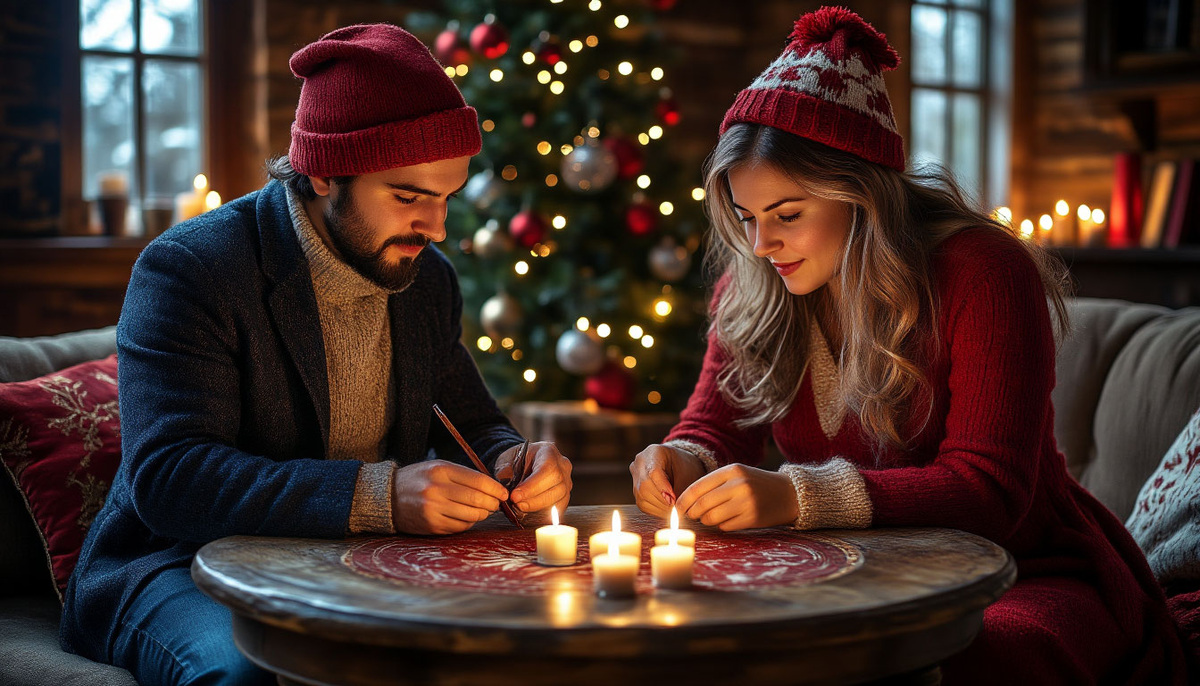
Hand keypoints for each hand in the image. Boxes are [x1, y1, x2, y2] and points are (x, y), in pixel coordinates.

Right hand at [391, 460, 508, 534]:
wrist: (387, 497)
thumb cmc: (419, 480)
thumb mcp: (438, 468)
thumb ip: (464, 475)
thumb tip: (493, 489)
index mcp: (441, 470)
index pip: (479, 480)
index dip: (496, 489)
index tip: (503, 494)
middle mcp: (437, 489)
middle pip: (477, 500)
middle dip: (493, 504)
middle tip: (496, 504)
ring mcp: (433, 509)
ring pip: (471, 516)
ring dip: (482, 514)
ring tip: (482, 511)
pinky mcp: (432, 525)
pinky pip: (460, 527)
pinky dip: (468, 523)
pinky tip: (466, 517)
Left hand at [497, 441, 571, 513]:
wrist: (521, 463)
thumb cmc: (515, 460)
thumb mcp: (506, 461)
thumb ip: (507, 475)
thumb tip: (506, 493)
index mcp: (548, 451)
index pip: (547, 470)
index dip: (532, 486)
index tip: (515, 496)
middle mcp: (562, 465)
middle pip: (557, 486)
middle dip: (535, 499)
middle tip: (516, 504)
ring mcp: (567, 480)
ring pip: (560, 498)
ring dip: (539, 507)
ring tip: (520, 508)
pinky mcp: (565, 494)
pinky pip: (560, 507)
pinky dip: (545, 513)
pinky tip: (530, 512)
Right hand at [630, 444, 706, 518]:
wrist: (678, 465)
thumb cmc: (684, 467)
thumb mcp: (687, 474)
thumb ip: (680, 490)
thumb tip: (674, 508)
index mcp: (653, 452)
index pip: (653, 472)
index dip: (663, 488)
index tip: (673, 500)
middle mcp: (640, 463)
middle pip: (645, 485)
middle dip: (662, 501)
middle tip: (677, 510)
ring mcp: (635, 476)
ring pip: (642, 496)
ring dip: (660, 508)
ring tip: (674, 511)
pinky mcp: (635, 490)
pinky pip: (643, 504)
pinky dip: (656, 510)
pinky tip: (667, 511)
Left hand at [675, 463, 798, 530]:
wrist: (788, 493)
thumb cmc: (756, 484)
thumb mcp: (736, 475)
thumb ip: (713, 484)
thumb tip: (686, 503)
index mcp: (732, 470)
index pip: (698, 487)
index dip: (684, 500)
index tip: (677, 508)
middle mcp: (739, 484)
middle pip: (702, 504)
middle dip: (693, 512)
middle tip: (691, 515)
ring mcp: (746, 502)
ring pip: (712, 517)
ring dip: (707, 520)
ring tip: (711, 517)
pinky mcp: (752, 518)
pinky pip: (725, 526)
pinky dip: (722, 525)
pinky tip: (728, 520)